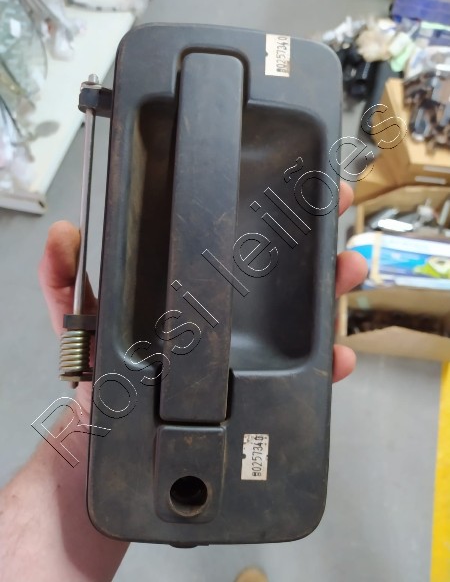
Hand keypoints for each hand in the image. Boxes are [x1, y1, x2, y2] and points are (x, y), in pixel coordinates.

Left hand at [38, 183, 366, 391]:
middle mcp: (228, 313)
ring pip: (303, 312)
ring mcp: (250, 349)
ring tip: (347, 272)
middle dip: (314, 237)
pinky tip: (338, 358)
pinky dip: (328, 364)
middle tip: (336, 211)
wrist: (114, 442)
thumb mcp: (79, 319)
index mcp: (194, 289)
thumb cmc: (103, 378)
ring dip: (333, 289)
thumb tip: (65, 232)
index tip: (296, 181)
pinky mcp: (262, 387)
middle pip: (281, 270)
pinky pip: (304, 373)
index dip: (265, 209)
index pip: (235, 242)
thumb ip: (64, 277)